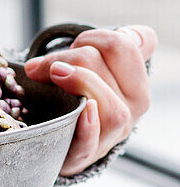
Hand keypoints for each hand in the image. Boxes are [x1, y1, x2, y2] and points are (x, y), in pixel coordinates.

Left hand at [23, 25, 156, 176]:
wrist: (61, 140)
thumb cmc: (78, 94)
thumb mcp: (99, 67)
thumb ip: (115, 46)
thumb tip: (131, 33)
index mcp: (137, 82)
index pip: (123, 46)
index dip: (91, 38)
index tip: (74, 47)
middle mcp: (132, 108)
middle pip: (100, 65)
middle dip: (67, 56)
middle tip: (49, 66)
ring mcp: (111, 133)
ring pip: (104, 102)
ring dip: (74, 81)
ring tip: (52, 75)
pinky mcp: (86, 154)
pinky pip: (91, 142)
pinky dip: (87, 126)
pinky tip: (81, 111)